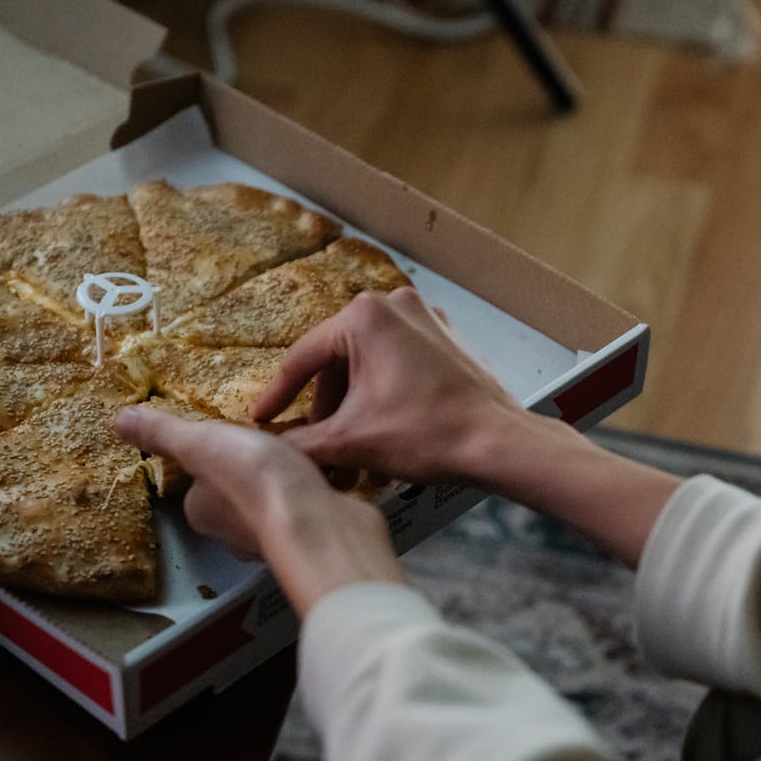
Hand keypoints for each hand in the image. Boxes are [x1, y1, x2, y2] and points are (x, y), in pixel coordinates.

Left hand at [115, 406, 403, 614]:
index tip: (238, 439)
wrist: (316, 522)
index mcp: (200, 511)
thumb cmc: (254, 479)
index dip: (218, 457)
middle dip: (254, 473)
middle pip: (237, 494)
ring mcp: (272, 539)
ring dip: (285, 485)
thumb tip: (118, 420)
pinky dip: (312, 496)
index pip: (202, 480)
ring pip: (273, 504)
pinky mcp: (309, 538)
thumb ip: (165, 432)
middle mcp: (229, 533)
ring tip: (302, 459)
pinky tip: (324, 479)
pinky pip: (306, 510)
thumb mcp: (202, 442)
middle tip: (274, 445)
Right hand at [254, 286, 523, 485]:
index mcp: (364, 316)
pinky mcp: (447, 340)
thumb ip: (299, 444)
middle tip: (317, 449)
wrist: (497, 443)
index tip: (263, 421)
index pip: (302, 358)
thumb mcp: (349, 442)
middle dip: (327, 412)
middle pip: (338, 363)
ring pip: (370, 366)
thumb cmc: (428, 434)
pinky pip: (400, 365)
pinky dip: (385, 397)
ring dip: (356, 410)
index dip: (278, 396)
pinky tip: (383, 437)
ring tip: (353, 457)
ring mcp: (426, 319)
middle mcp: (394, 304)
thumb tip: (266, 450)